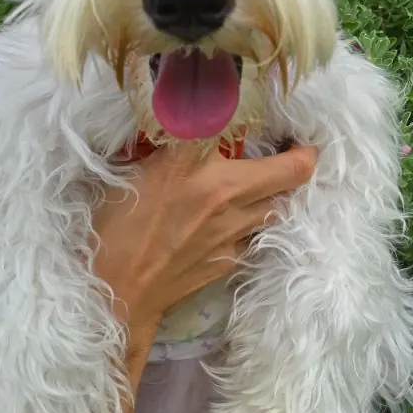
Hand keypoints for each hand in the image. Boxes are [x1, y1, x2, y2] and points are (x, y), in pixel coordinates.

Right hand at [90, 141, 318, 348]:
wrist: (112, 290)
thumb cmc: (111, 224)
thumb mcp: (133, 168)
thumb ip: (173, 144)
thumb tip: (194, 122)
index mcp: (194, 159)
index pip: (244, 122)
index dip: (270, 124)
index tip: (283, 125)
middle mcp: (224, 192)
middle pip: (293, 172)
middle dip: (301, 159)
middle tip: (294, 151)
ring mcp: (233, 230)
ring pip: (279, 205)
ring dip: (277, 193)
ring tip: (266, 184)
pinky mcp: (230, 260)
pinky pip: (255, 235)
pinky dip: (252, 224)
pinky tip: (234, 221)